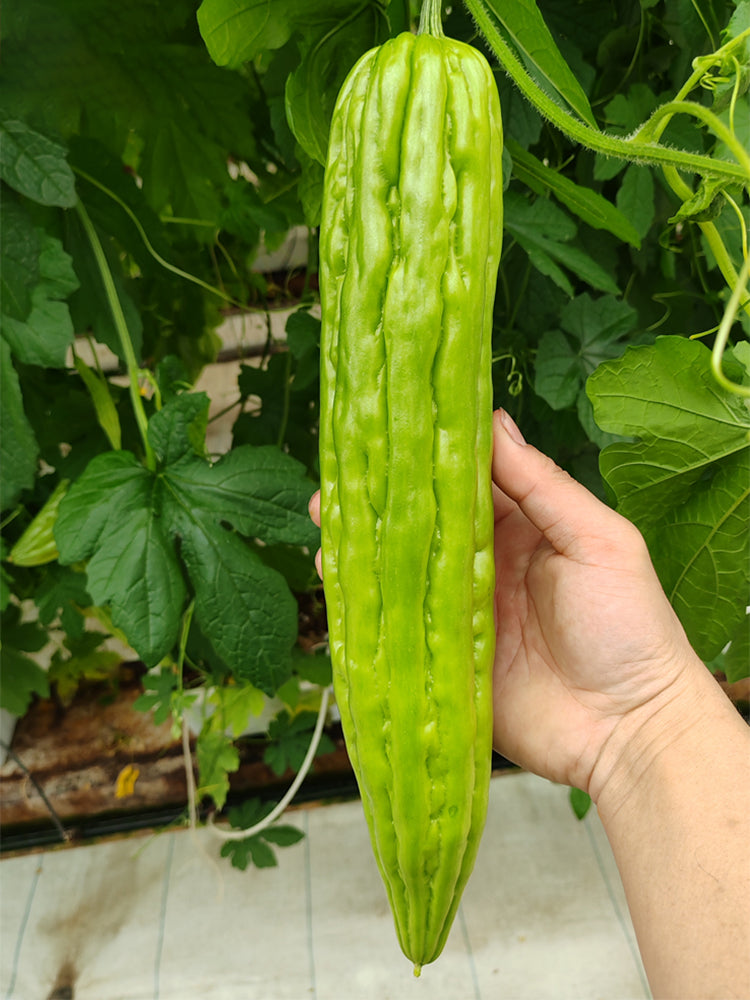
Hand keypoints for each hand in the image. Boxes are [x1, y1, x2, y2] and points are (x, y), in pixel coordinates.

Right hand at [308, 408, 703, 800]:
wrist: (629, 732)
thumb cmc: (630, 627)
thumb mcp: (599, 541)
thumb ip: (544, 486)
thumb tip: (495, 421)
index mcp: (521, 529)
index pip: (464, 481)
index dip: (427, 457)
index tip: (387, 431)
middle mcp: (482, 567)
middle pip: (422, 526)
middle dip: (380, 503)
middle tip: (335, 485)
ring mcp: (458, 616)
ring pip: (401, 574)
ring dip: (363, 551)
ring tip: (323, 526)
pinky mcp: (443, 662)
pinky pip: (398, 631)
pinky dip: (367, 609)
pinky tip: (335, 587)